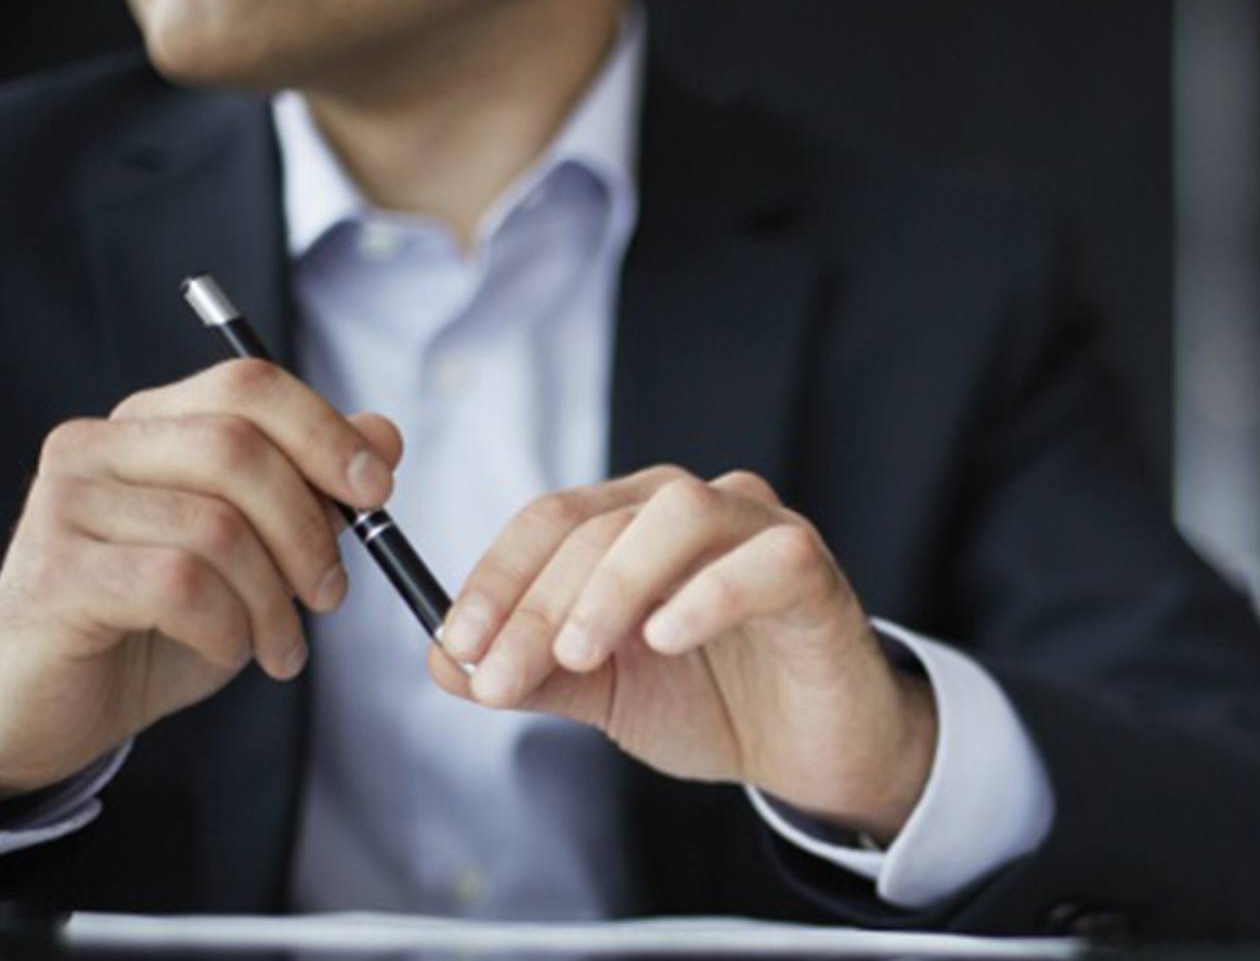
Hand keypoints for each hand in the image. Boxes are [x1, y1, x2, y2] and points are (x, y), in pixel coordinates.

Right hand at [0, 359, 402, 806]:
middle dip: (307, 529)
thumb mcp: (253, 556)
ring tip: (278, 647)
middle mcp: (95, 448)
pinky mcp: (54, 574)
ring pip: (216, 527)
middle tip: (329, 596)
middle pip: (237, 449)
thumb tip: (382, 434)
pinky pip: (178, 584)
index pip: (246, 385)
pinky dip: (227, 627)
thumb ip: (310, 491)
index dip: (324, 432)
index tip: (377, 492)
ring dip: (271, 601)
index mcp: (147, 425)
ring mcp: (65, 506)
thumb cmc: (156, 626)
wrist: (52, 708)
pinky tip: (227, 651)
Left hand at [429, 466, 936, 841]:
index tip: (458, 644)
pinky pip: (764, 560)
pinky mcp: (814, 572)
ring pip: (678, 513)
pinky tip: (666, 639)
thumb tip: (445, 661)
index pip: (552, 520)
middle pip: (600, 521)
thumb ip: (533, 672)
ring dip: (612, 583)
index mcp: (635, 522)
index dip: (495, 577)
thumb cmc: (712, 701)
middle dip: (536, 603)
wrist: (807, 751)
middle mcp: (696, 507)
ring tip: (580, 654)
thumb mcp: (605, 693)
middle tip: (502, 677)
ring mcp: (760, 531)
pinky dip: (707, 594)